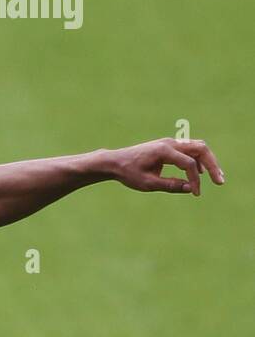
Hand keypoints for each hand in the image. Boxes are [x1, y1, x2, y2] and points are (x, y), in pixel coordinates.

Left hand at [110, 138, 224, 195]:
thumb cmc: (129, 173)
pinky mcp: (170, 146)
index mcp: (164, 151)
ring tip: (216, 177)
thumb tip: (190, 188)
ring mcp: (171, 142)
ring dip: (208, 161)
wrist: (116, 162)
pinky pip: (190, 149)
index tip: (196, 194)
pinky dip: (198, 159)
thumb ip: (170, 185)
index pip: (188, 163)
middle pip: (200, 149)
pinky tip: (201, 173)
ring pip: (198, 147)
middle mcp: (170, 143)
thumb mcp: (148, 184)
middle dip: (212, 165)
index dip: (195, 179)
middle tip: (220, 181)